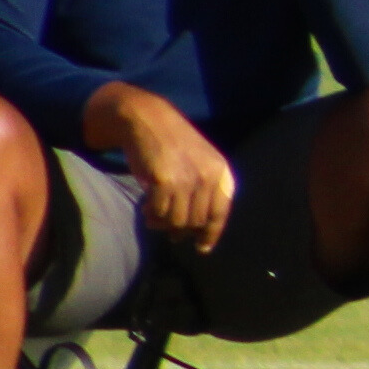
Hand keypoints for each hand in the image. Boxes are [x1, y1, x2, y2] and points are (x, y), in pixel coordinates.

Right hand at [84, 82, 237, 247]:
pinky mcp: (164, 181)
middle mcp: (208, 177)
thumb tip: (201, 229)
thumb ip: (205, 190)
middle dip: (183, 231)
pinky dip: (152, 216)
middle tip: (171, 233)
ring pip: (177, 221)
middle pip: (197, 221)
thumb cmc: (173, 144)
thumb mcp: (201, 162)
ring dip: (164, 224)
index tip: (202, 248)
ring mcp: (187, 179)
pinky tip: (147, 209)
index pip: (220, 212)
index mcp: (221, 172)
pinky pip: (160, 213)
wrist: (148, 120)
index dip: (211, 233)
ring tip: (154, 217)